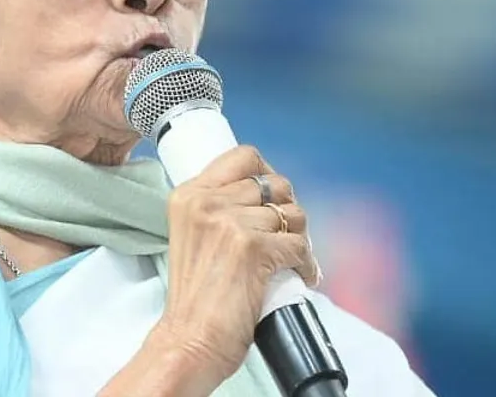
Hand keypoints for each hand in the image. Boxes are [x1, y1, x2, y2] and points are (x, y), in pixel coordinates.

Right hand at [150, 146, 318, 389]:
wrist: (188, 340)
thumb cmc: (194, 299)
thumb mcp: (192, 235)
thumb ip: (218, 210)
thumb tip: (268, 197)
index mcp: (189, 195)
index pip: (243, 156)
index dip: (268, 174)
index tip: (274, 198)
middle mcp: (207, 202)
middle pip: (274, 184)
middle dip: (288, 211)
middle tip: (288, 237)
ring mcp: (230, 222)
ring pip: (292, 214)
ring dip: (300, 239)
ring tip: (293, 260)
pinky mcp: (252, 247)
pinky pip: (299, 245)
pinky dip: (307, 264)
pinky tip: (300, 276)